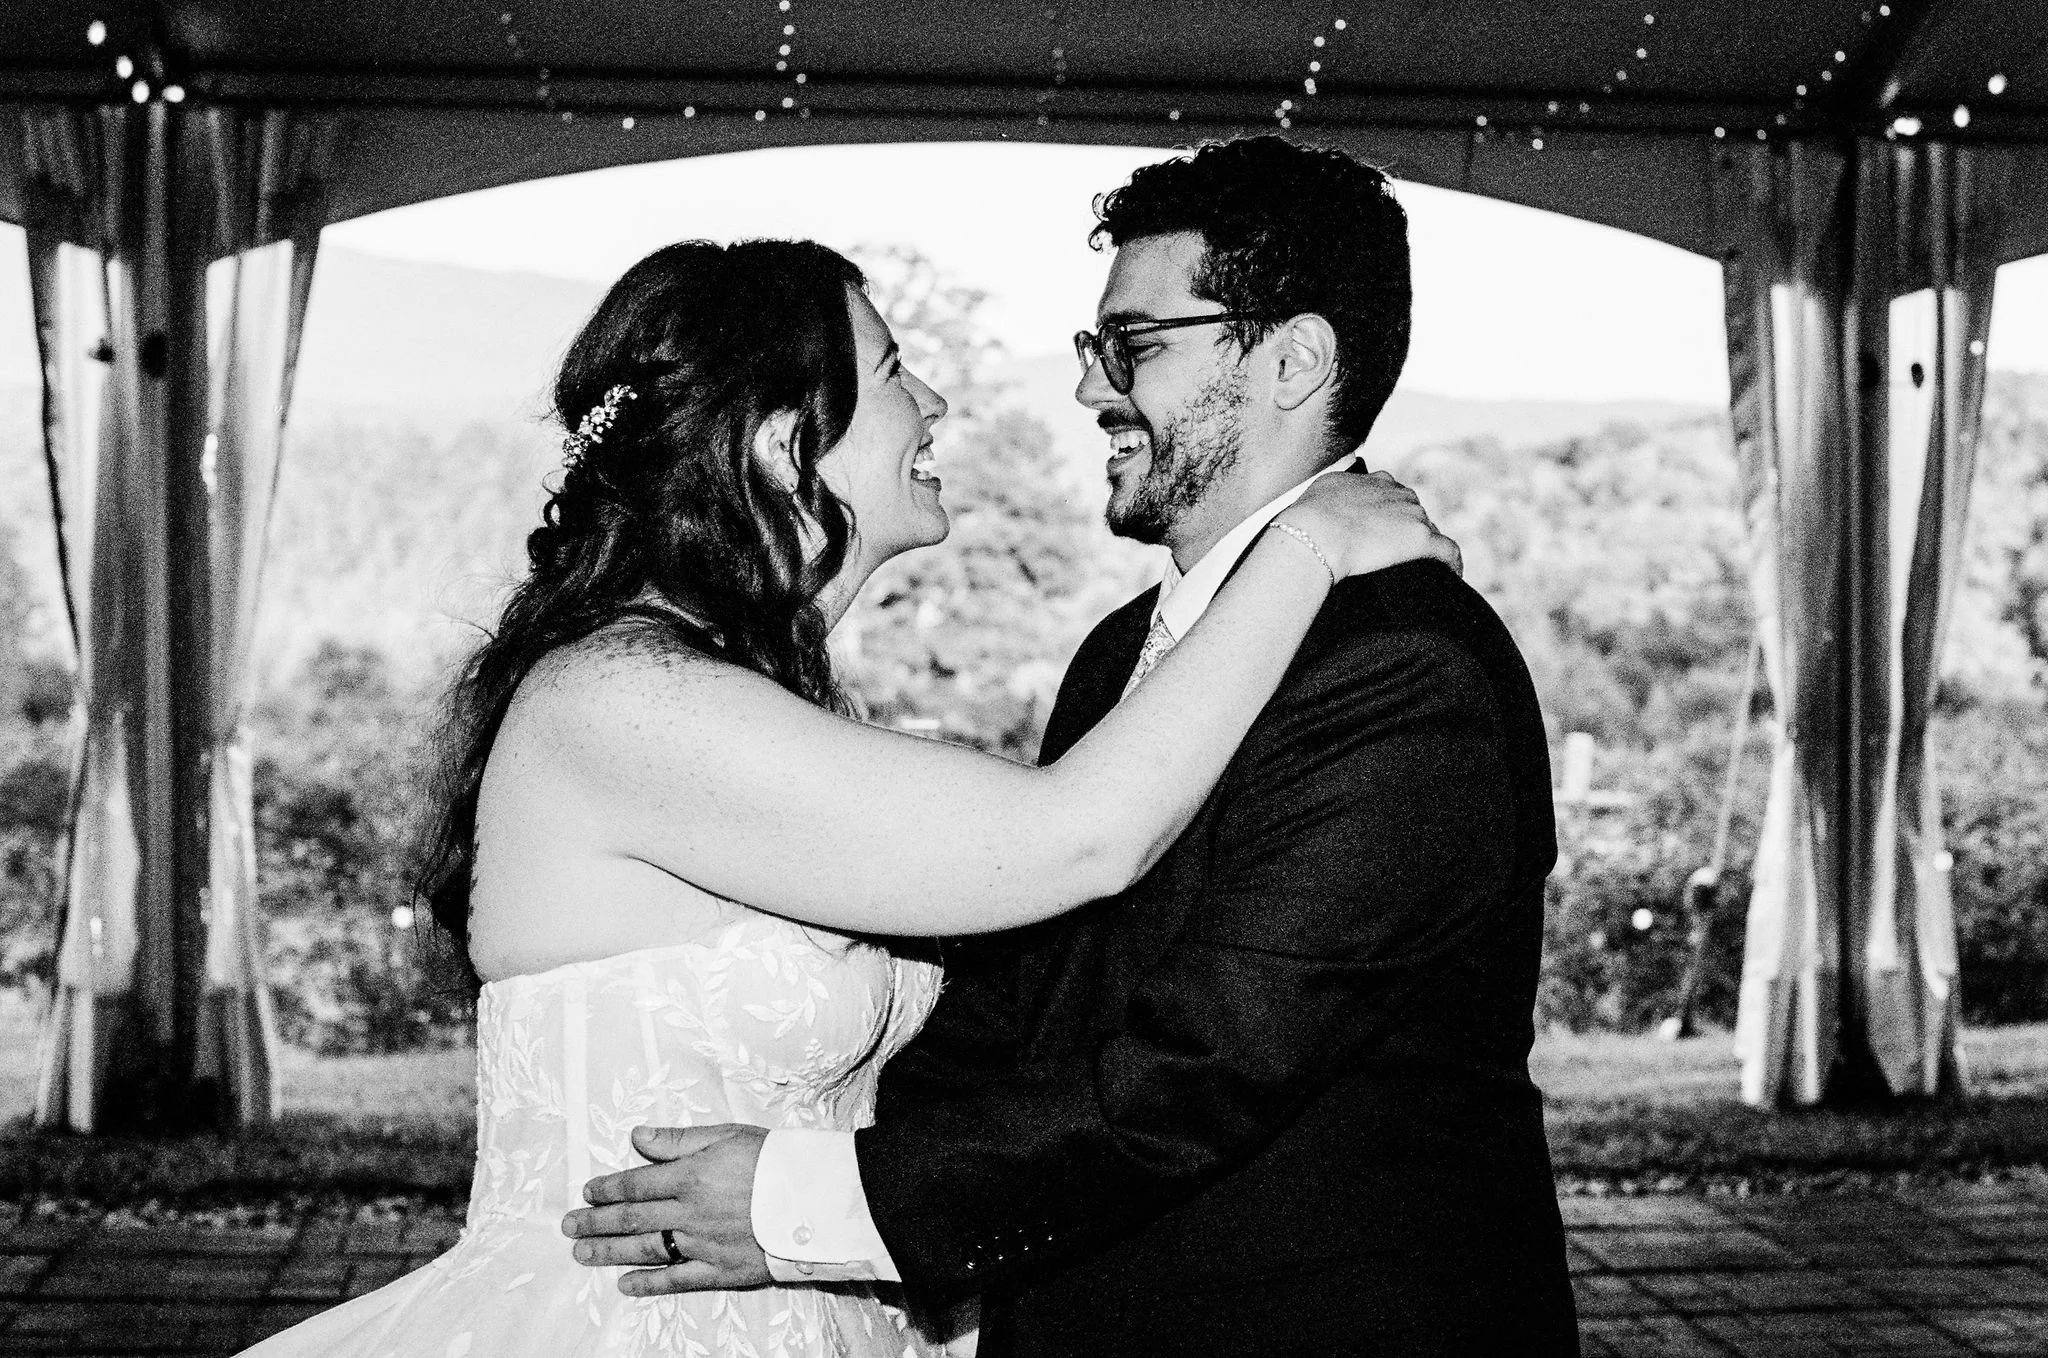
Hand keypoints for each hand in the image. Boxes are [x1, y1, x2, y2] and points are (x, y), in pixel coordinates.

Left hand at [560, 1123, 770, 1294]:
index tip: (587, 1192)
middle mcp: (689, 1212)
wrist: (815, 1199)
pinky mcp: (720, 1270)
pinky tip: (625, 1284)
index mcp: (690, 1176)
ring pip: (645, 1249)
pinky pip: (676, 1280)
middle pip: (632, 1219)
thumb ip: (679, 1139)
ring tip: (581, 1252)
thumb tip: (638, 1135)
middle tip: (568, 1226)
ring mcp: (702, 1244)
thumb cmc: (775, 1160)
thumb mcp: (728, 1135)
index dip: (607, 1189)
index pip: (636, 1184)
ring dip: (609, 1251)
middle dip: (595, 1222)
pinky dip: (648, 1283)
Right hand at [1278, 469, 1461, 579]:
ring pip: (1430, 531)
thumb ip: (1332, 495)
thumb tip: (1327, 507)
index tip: (1386, 534)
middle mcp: (1398, 492)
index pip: (1393, 496)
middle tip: (1401, 559)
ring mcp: (1412, 515)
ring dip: (1429, 549)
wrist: (1314, 534)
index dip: (1392, 516)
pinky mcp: (1421, 538)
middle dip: (1409, 533)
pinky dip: (1453, 562)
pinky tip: (1453, 576)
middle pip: (1414, 513)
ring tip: (1427, 570)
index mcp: (1375, 482)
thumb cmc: (1306, 521)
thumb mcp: (1318, 495)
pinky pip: (1448, 550)